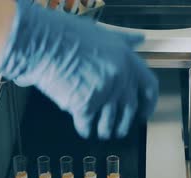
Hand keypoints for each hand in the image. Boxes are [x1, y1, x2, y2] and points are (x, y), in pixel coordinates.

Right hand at [0, 0, 157, 138]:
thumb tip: (139, 39)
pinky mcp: (85, 105)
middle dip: (124, 123)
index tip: (144, 112)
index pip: (149, 86)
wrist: (41, 41)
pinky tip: (83, 130)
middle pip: (129, 108)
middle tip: (119, 129)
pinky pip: (87, 124)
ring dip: (105, 130)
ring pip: (110, 120)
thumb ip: (123, 40)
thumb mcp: (103, 32)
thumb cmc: (66, 34)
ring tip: (101, 133)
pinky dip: (85, 129)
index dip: (149, 103)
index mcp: (126, 58)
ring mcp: (104, 92)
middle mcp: (119, 76)